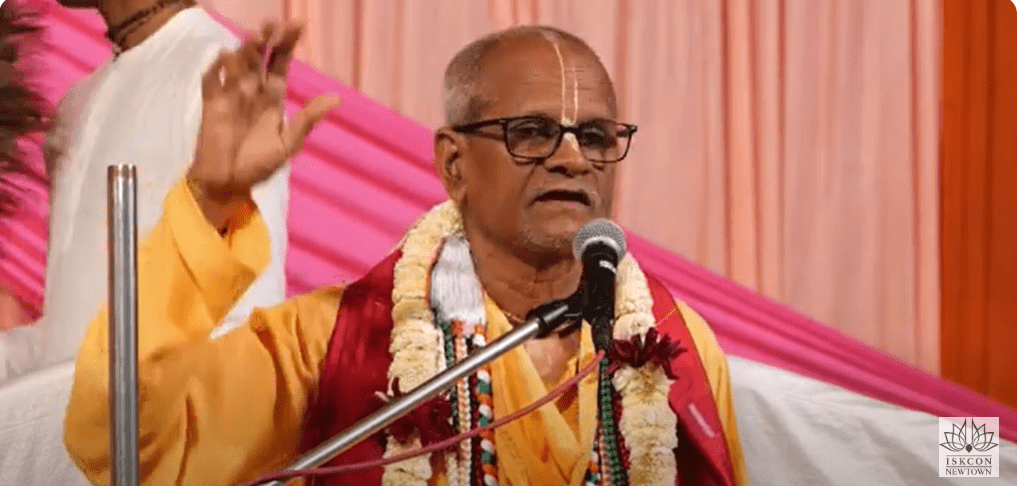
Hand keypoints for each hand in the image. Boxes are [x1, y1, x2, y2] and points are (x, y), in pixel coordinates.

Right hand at [189, 20, 338, 228]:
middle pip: (259, 58)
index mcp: (271, 98)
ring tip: (257, 37)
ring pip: (237, 64)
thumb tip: (336, 98)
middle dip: (266, 40)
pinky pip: (212, 82)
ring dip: (246, 50)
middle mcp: (251, 91)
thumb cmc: (258, 165)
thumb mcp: (288, 143)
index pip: (279, 64)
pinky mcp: (211, 105)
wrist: (229, 185)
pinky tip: (224, 58)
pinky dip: (216, 69)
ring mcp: (230, 95)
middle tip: (274, 24)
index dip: (287, 44)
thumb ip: (308, 119)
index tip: (297, 24)